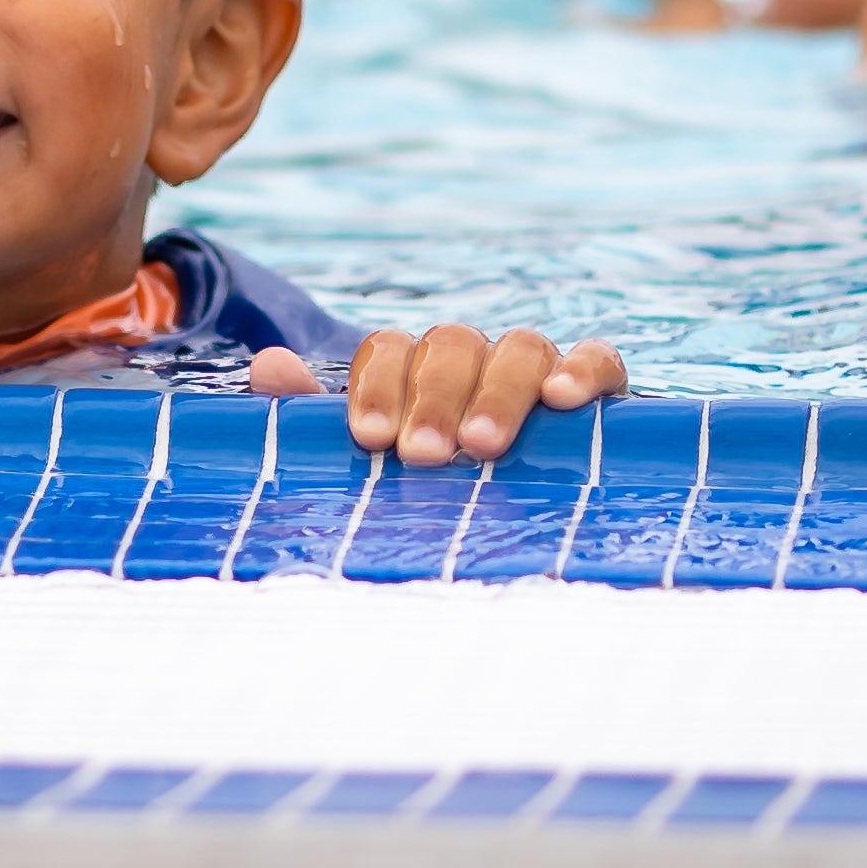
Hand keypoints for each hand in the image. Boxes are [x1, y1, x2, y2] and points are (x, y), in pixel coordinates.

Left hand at [253, 323, 630, 463]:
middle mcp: (474, 359)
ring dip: (498, 392)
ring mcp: (535, 369)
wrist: (515, 524)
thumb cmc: (425, 490)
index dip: (377, 385)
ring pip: (519, 347)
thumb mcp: (370, 459)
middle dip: (433, 397)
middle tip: (424, 455)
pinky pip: (598, 360)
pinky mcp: (594, 388)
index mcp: (414, 369)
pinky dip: (582, 370)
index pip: (388, 346)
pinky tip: (563, 399)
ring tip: (481, 446)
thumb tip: (269, 365)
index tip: (371, 440)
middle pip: (452, 343)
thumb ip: (313, 415)